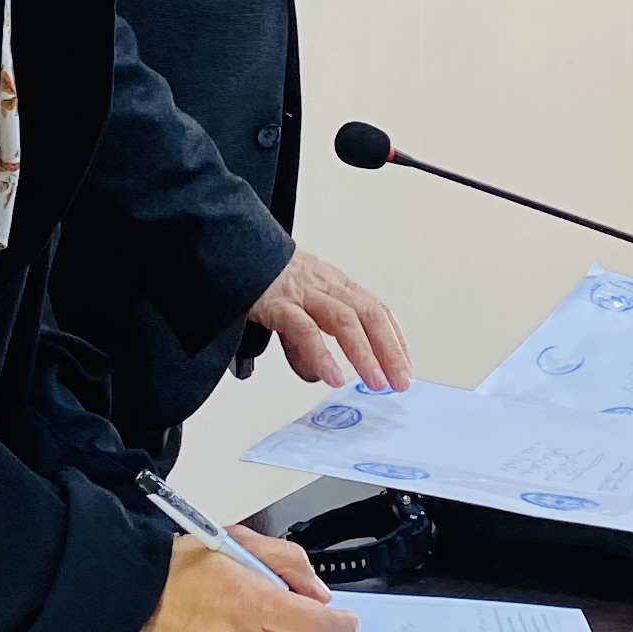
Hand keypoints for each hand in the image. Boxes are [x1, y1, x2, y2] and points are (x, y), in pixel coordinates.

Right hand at [130, 527, 356, 631]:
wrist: (128, 596)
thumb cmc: (183, 566)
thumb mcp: (239, 542)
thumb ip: (289, 564)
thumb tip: (320, 599)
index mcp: (250, 602)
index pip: (317, 628)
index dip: (340, 627)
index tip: (344, 623)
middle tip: (282, 615)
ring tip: (252, 631)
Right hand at [248, 246, 413, 393]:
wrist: (228, 249)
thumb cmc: (259, 276)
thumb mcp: (290, 310)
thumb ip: (304, 345)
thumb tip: (318, 374)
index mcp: (332, 283)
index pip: (375, 310)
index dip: (394, 339)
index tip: (405, 367)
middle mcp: (324, 284)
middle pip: (369, 314)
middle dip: (389, 350)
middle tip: (400, 382)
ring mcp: (301, 292)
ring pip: (344, 320)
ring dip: (364, 354)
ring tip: (375, 382)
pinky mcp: (277, 302)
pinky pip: (305, 329)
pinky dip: (322, 354)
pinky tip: (331, 375)